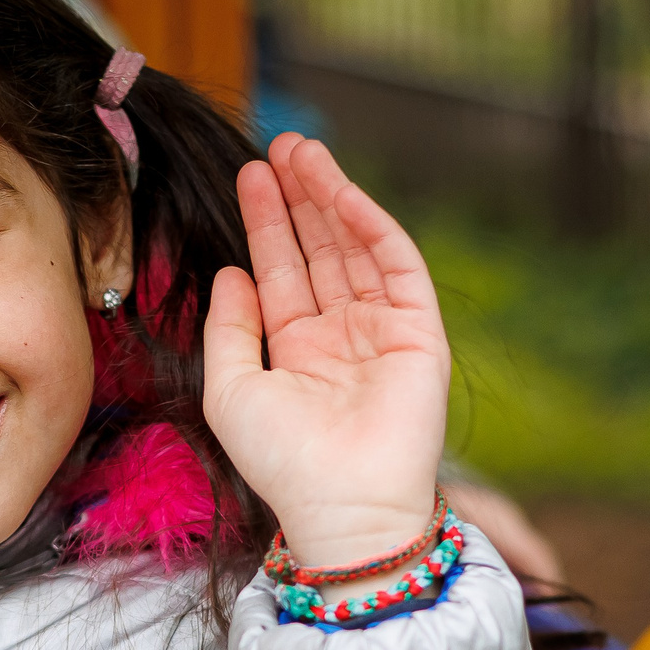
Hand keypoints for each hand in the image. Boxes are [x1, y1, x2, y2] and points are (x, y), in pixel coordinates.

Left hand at [204, 134, 450, 567]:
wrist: (339, 505)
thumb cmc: (281, 462)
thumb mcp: (231, 389)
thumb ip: (229, 328)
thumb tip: (229, 271)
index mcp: (298, 349)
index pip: (281, 270)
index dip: (267, 222)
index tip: (250, 174)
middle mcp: (342, 335)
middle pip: (320, 248)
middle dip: (300, 196)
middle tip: (279, 144)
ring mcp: (383, 331)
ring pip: (355, 248)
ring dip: (330, 198)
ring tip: (302, 150)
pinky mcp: (420, 334)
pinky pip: (395, 266)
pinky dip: (369, 226)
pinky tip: (341, 192)